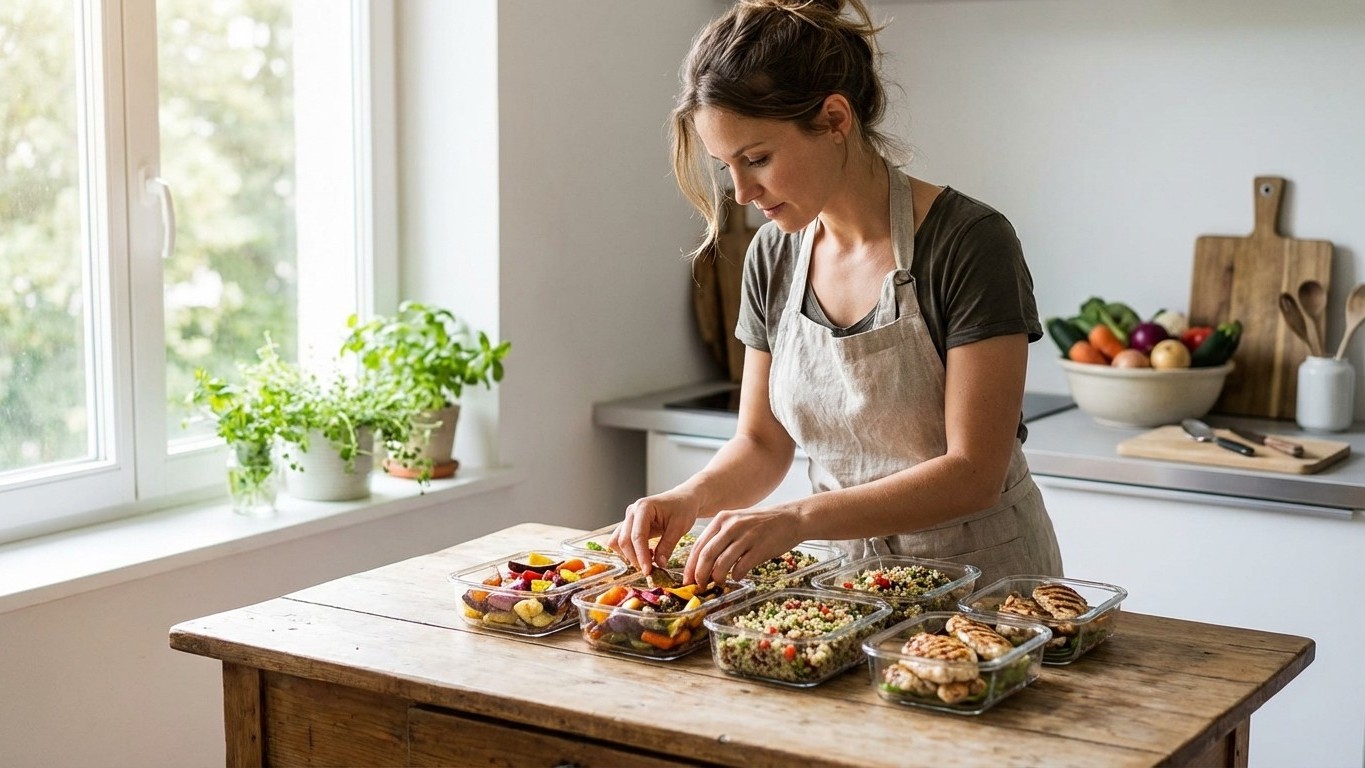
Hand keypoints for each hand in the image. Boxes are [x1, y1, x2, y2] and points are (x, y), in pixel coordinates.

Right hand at [609, 489, 700, 574]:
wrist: (683, 500)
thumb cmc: (683, 509)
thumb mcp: (680, 527)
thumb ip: (667, 545)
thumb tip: (659, 564)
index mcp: (643, 507)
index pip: (637, 536)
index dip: (641, 556)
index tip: (648, 571)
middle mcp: (632, 512)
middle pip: (624, 540)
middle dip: (635, 558)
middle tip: (650, 570)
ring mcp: (629, 518)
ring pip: (618, 542)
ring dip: (629, 555)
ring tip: (648, 560)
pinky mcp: (629, 525)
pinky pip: (622, 541)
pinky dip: (630, 551)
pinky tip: (646, 554)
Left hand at [684, 505, 801, 585]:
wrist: (791, 518)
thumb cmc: (762, 523)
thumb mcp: (737, 522)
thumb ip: (720, 538)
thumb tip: (703, 563)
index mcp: (722, 519)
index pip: (699, 545)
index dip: (691, 565)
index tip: (688, 579)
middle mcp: (732, 526)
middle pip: (707, 555)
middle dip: (700, 574)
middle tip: (699, 586)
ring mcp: (746, 536)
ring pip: (722, 562)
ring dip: (717, 577)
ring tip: (719, 583)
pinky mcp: (760, 547)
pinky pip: (741, 566)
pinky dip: (736, 575)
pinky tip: (737, 577)